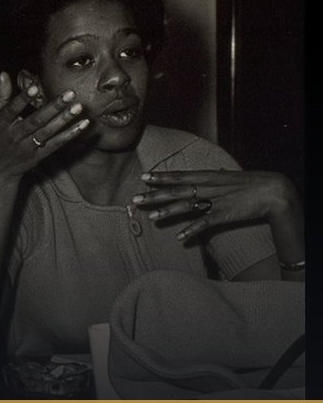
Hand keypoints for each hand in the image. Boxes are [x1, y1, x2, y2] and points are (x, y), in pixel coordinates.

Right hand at [0, 72, 88, 181]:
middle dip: (53, 107)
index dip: (23, 98)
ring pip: (48, 132)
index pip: (12, 109)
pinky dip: (70, 135)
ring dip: (64, 120)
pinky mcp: (39, 155)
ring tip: (78, 107)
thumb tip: (4, 74)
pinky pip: (56, 144)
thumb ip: (1, 96)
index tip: (36, 86)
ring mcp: (27, 147)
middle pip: (36, 120)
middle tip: (69, 93)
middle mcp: (15, 135)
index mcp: (2, 123)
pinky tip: (82, 124)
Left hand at [133, 170, 300, 240]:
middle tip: (135, 199)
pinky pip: (204, 224)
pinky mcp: (223, 215)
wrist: (272, 190)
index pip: (179, 176)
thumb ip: (217, 175)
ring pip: (186, 206)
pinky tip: (179, 237)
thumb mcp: (229, 176)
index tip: (143, 177)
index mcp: (207, 176)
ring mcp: (214, 201)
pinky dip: (192, 230)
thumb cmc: (251, 182)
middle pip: (176, 191)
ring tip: (151, 217)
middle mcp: (207, 187)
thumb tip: (213, 170)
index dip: (160, 177)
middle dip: (154, 195)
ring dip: (167, 212)